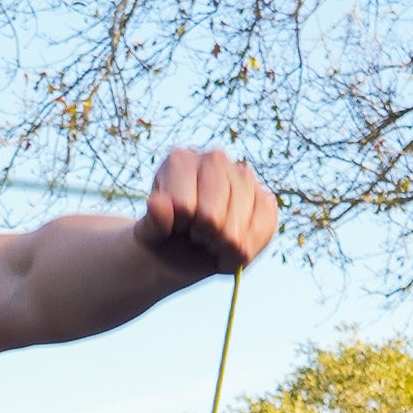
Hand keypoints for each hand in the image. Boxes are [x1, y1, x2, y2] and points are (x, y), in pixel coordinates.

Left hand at [135, 148, 277, 277]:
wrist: (181, 248)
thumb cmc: (162, 237)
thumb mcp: (148, 234)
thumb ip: (152, 221)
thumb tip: (156, 203)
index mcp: (180, 161)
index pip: (185, 206)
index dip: (180, 227)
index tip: (175, 225)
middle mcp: (215, 160)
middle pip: (213, 218)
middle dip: (201, 238)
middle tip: (194, 234)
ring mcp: (244, 176)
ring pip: (237, 230)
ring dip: (221, 248)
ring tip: (210, 240)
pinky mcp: (265, 198)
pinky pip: (263, 231)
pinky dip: (243, 253)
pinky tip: (229, 249)